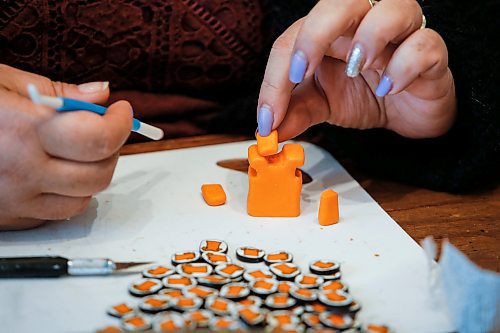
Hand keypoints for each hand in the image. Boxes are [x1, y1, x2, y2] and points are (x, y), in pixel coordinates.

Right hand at [0, 65, 131, 229]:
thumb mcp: (2, 81)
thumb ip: (58, 92)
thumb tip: (101, 94)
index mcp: (22, 130)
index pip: (97, 138)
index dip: (120, 123)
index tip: (122, 112)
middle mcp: (20, 170)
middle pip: (98, 173)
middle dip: (112, 149)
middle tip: (104, 129)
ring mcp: (14, 199)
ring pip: (84, 198)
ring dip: (93, 173)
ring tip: (80, 150)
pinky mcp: (8, 217)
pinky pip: (59, 213)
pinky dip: (70, 193)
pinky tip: (57, 172)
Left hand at [257, 0, 455, 140]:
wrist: (409, 112)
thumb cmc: (367, 95)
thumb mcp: (324, 104)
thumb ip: (297, 111)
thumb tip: (269, 130)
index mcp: (331, 32)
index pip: (294, 38)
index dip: (274, 78)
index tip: (268, 120)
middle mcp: (364, 22)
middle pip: (338, 3)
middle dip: (313, 35)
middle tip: (299, 72)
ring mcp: (401, 33)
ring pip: (392, 7)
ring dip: (368, 36)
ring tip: (356, 67)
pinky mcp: (432, 52)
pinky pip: (424, 44)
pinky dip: (405, 64)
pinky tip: (389, 88)